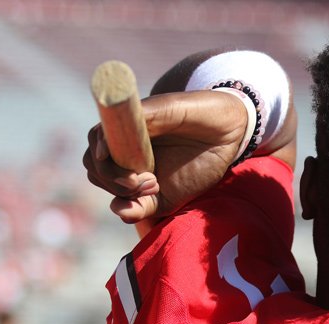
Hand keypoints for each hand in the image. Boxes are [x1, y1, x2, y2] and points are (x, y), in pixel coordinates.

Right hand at [83, 90, 246, 222]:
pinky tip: (132, 209)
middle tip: (142, 177)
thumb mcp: (173, 107)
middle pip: (99, 172)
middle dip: (112, 178)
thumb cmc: (201, 111)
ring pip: (113, 191)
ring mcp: (144, 177)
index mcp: (126, 132)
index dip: (98, 156)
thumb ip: (142, 118)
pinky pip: (134, 209)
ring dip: (123, 193)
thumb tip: (104, 144)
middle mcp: (130, 155)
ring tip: (153, 183)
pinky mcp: (160, 197)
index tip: (110, 157)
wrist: (232, 130)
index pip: (95, 147)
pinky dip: (127, 212)